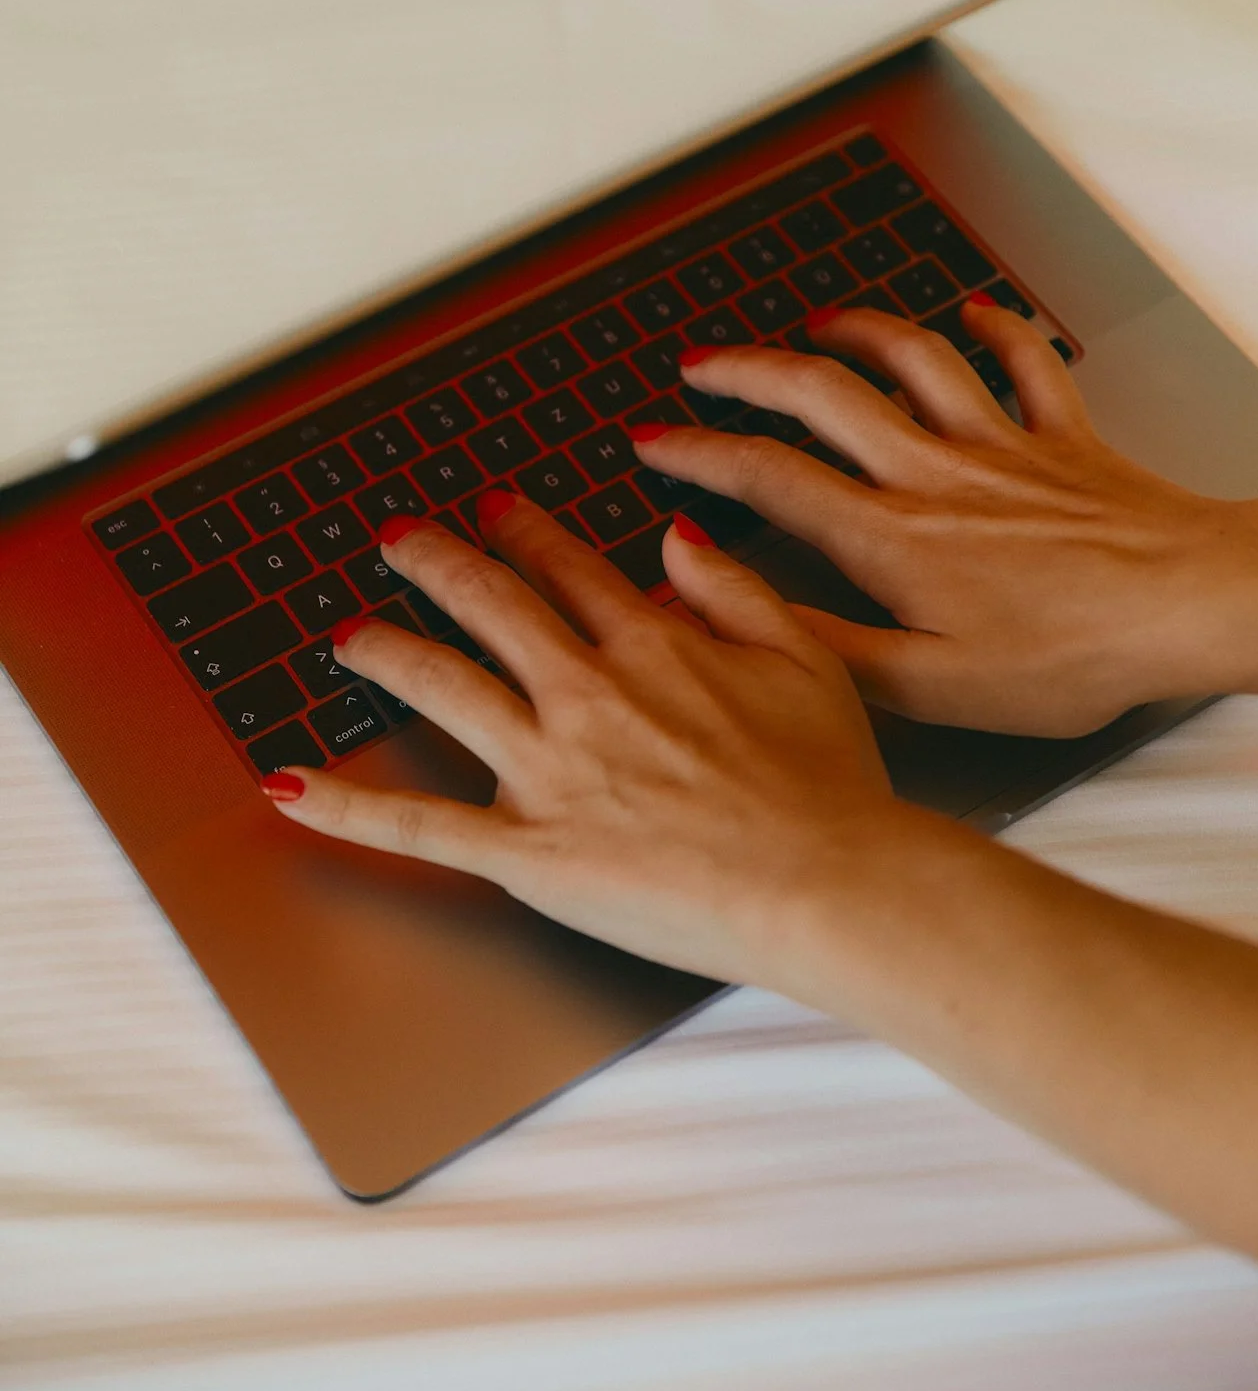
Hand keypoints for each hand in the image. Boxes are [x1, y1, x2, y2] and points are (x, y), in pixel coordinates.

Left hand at [267, 499, 903, 989]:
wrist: (826, 882)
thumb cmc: (829, 783)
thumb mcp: (805, 657)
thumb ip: (733, 588)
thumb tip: (676, 536)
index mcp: (650, 644)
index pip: (569, 570)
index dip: (526, 532)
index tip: (498, 508)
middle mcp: (585, 691)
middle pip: (490, 604)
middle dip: (439, 562)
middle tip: (401, 538)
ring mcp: (547, 768)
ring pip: (441, 685)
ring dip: (385, 649)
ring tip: (347, 632)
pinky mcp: (526, 849)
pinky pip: (422, 827)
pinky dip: (350, 808)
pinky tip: (294, 784)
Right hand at [632, 299, 1257, 736]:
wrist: (1184, 607)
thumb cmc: (1068, 658)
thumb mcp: (929, 686)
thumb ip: (823, 644)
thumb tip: (737, 604)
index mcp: (892, 538)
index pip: (769, 477)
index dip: (698, 454)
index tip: (652, 443)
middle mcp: (933, 473)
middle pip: (821, 395)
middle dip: (748, 372)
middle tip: (701, 366)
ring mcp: (999, 444)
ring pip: (909, 359)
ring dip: (853, 330)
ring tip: (814, 320)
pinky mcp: (1062, 436)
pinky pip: (1024, 362)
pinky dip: (995, 329)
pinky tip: (973, 313)